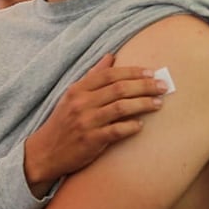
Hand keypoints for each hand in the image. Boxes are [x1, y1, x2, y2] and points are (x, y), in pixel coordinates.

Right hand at [24, 53, 167, 196]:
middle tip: (163, 86)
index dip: (132, 72)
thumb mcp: (72, 96)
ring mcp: (86, 122)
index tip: (151, 72)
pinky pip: (117, 130)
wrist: (45, 152)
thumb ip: (92, 76)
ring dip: (143, 104)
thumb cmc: (63, 122)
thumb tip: (110, 56)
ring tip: (158, 103)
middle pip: (119, 89)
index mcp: (77, 90)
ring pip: (121, 107)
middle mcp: (81, 103)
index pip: (109, 74)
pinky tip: (140, 125)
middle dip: (145, 86)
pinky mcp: (91, 140)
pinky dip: (131, 126)